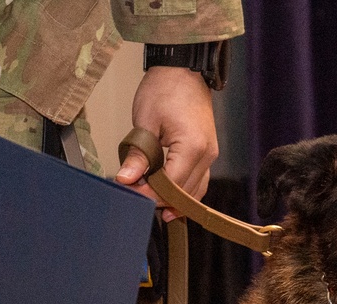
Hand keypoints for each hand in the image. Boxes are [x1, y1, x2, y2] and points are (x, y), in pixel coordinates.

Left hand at [115, 66, 217, 220]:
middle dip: (158, 198)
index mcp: (192, 147)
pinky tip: (167, 198)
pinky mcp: (207, 152)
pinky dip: (183, 192)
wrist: (183, 69)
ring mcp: (210, 154)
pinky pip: (198, 181)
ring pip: (193, 192)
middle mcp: (206, 155)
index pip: (170, 185)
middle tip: (133, 195)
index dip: (148, 193)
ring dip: (172, 201)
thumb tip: (126, 179)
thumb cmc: (165, 88)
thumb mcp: (145, 121)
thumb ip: (138, 155)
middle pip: (183, 193)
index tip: (128, 191)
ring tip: (149, 201)